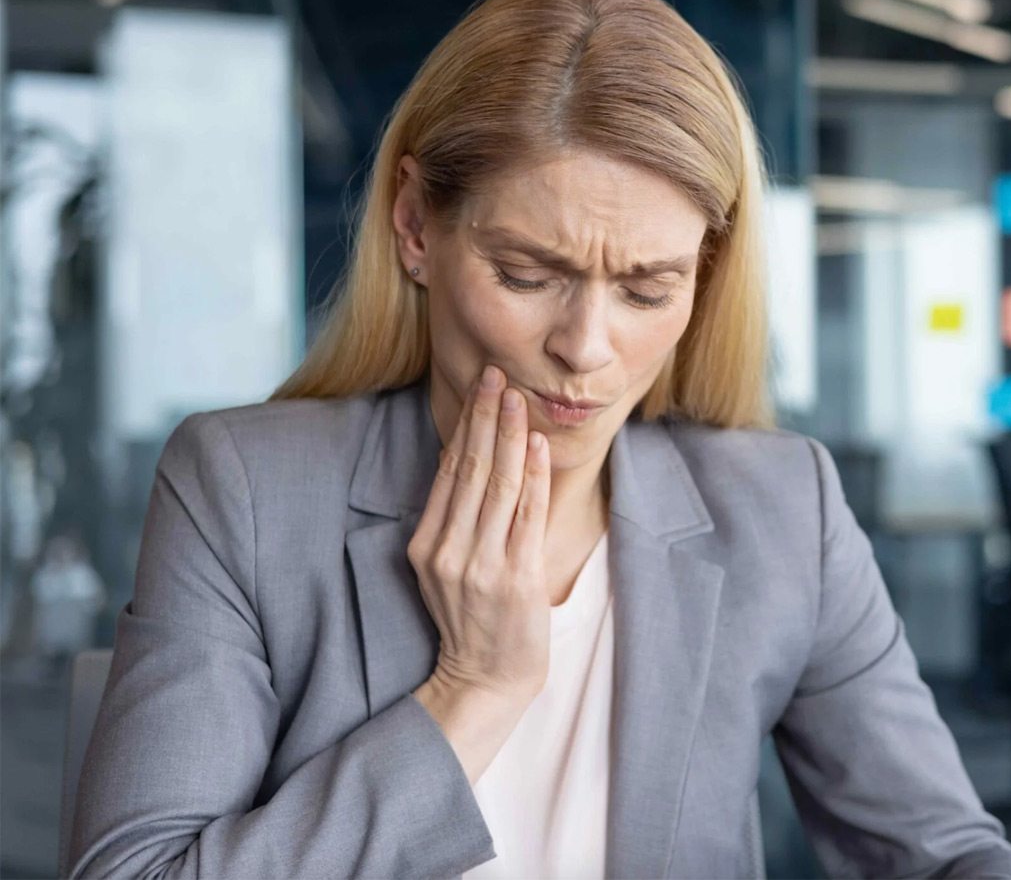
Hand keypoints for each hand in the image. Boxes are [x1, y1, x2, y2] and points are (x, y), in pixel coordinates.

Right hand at [407, 365, 550, 779]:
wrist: (483, 681)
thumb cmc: (472, 622)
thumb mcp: (445, 569)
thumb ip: (453, 521)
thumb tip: (467, 460)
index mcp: (425, 545)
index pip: (447, 472)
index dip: (464, 426)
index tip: (479, 388)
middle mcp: (447, 552)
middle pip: (469, 470)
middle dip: (485, 417)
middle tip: (497, 375)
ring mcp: (480, 566)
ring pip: (496, 487)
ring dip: (509, 436)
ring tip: (519, 398)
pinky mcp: (515, 579)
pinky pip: (525, 517)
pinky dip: (533, 477)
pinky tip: (538, 446)